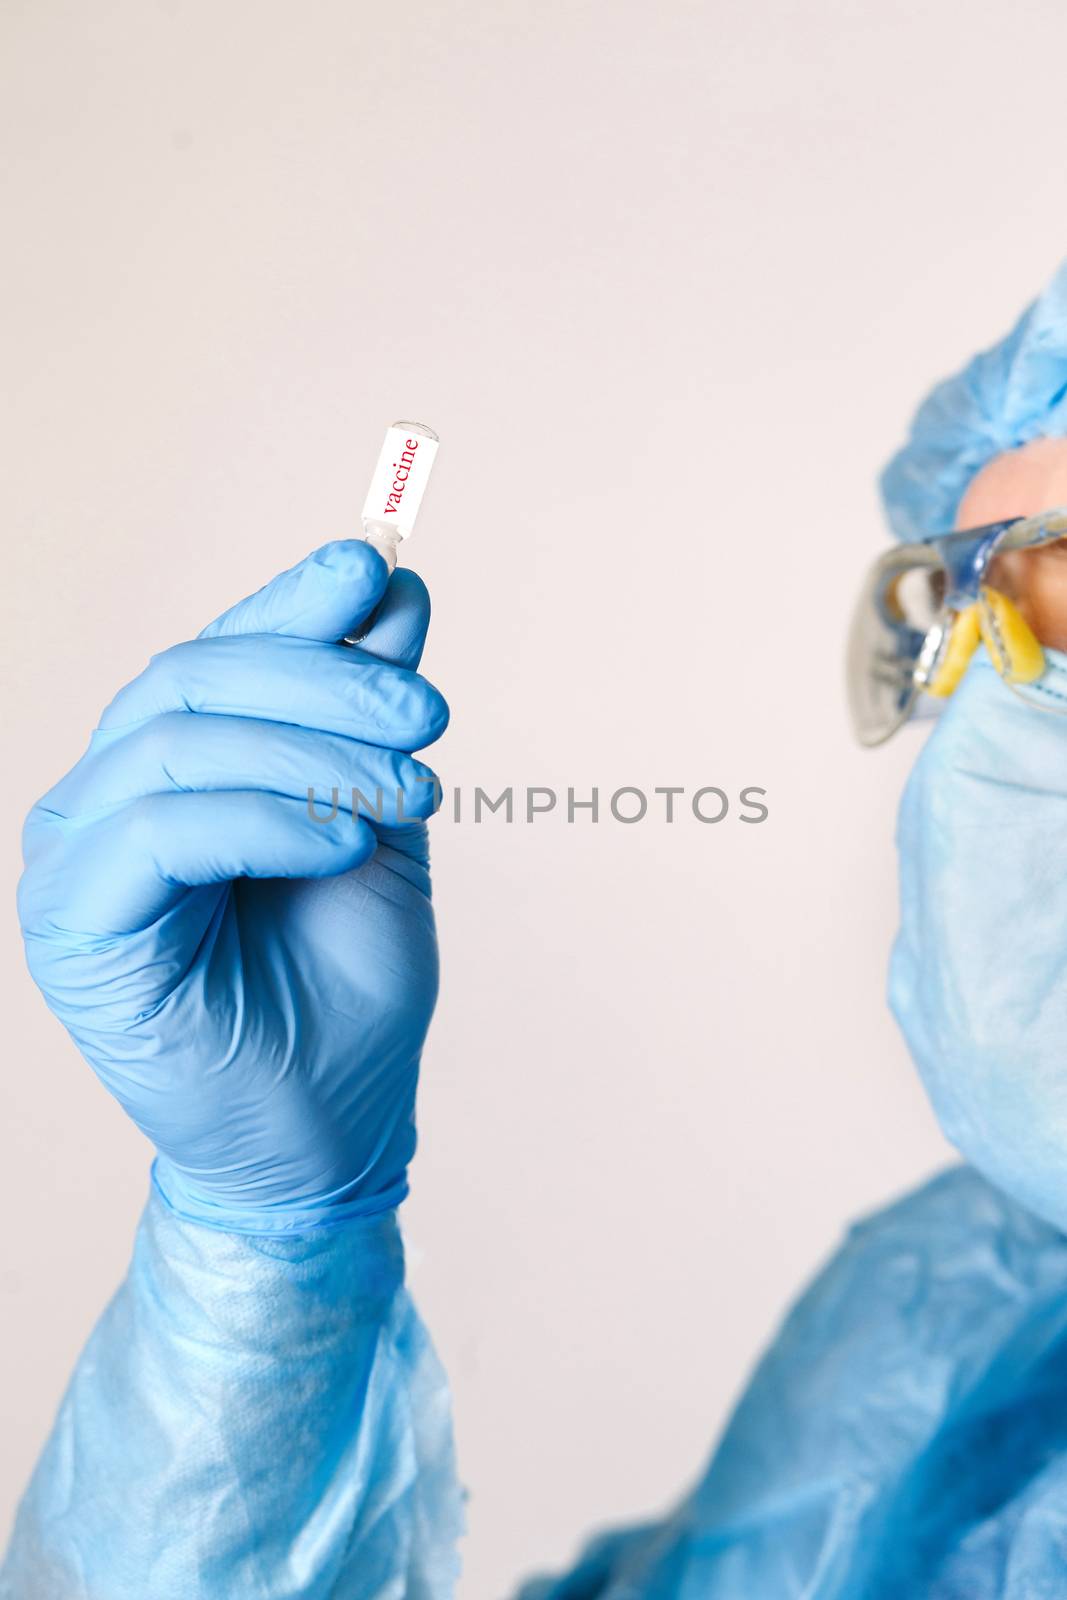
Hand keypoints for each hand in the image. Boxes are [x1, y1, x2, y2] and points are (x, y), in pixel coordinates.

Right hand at [18, 541, 448, 1230]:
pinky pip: (161, 829)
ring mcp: (77, 861)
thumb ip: (369, 714)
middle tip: (429, 712)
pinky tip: (346, 842)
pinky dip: (267, 817)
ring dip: (313, 749)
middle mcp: (104, 800)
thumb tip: (394, 584)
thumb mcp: (377, 818)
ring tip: (413, 788)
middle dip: (323, 677)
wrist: (330, 1132)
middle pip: (190, 678)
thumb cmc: (347, 985)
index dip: (289, 603)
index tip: (375, 566)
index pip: (213, 652)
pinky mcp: (75, 926)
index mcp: (167, 770)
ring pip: (177, 741)